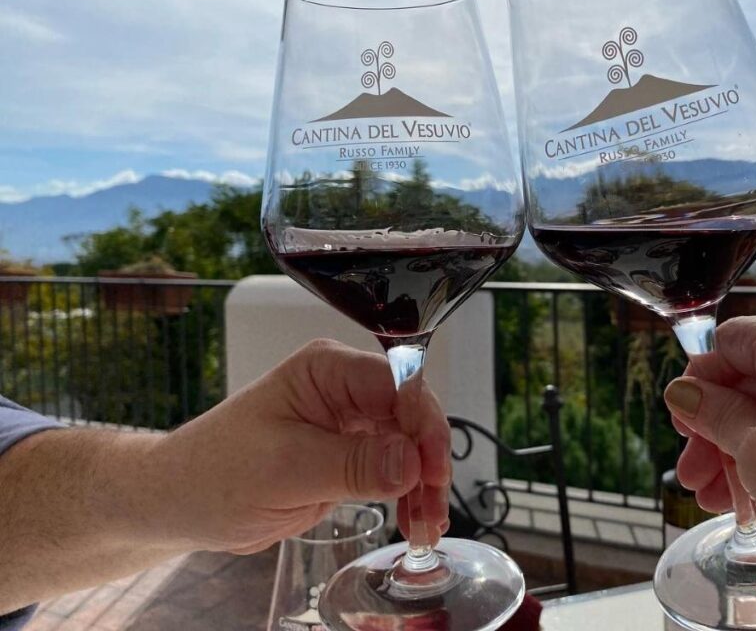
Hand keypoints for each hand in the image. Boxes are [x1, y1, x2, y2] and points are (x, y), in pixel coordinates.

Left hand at [148, 338, 450, 553]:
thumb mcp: (285, 470)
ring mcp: (349, 423)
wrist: (179, 504)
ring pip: (409, 446)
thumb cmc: (214, 474)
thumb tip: (412, 462)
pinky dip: (408, 496)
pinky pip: (394, 470)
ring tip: (426, 527)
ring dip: (424, 486)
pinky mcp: (348, 455)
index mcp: (328, 370)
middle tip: (434, 509)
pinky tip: (413, 521)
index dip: (424, 425)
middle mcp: (345, 389)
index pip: (398, 384)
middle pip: (412, 416)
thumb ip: (353, 465)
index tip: (434, 470)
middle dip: (430, 462)